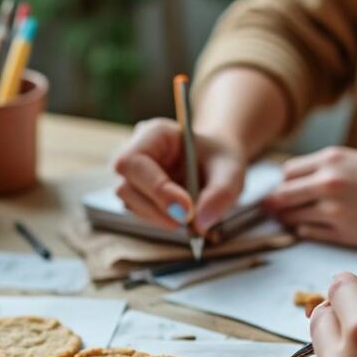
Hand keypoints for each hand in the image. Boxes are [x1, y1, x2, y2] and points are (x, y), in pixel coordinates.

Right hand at [112, 117, 247, 233]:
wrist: (215, 163)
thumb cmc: (220, 159)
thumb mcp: (231, 170)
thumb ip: (221, 193)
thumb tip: (199, 223)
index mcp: (154, 134)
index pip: (134, 162)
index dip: (156, 188)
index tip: (186, 209)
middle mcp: (135, 153)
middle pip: (126, 187)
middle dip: (156, 209)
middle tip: (188, 222)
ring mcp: (132, 176)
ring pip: (130, 204)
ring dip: (159, 217)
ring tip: (191, 218)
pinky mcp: (136, 196)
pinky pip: (140, 214)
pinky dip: (161, 220)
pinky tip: (182, 215)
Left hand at [262, 146, 356, 246]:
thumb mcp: (355, 161)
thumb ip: (323, 169)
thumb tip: (287, 184)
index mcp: (332, 159)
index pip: (286, 173)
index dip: (285, 183)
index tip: (288, 190)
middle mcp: (328, 183)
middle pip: (281, 196)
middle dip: (277, 204)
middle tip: (278, 210)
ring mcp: (333, 210)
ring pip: (290, 218)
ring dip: (289, 220)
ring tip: (300, 219)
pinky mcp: (341, 233)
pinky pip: (307, 234)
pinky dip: (305, 232)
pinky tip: (317, 227)